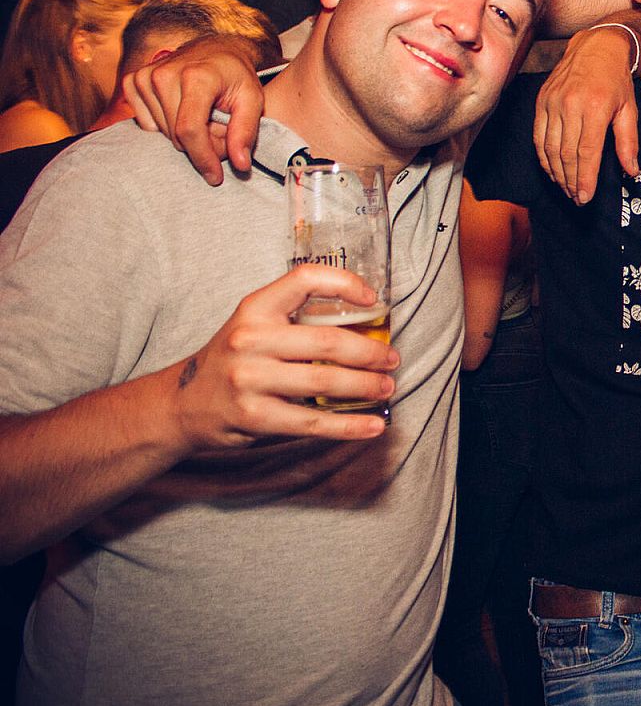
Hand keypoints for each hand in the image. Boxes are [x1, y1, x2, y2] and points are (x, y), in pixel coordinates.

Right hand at [123, 35, 264, 185]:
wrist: (215, 50)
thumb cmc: (236, 76)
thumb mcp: (253, 100)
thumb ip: (246, 132)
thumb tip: (240, 165)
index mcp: (196, 77)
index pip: (189, 130)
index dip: (202, 158)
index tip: (215, 177)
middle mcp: (164, 74)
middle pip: (176, 136)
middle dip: (200, 146)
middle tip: (219, 133)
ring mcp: (145, 76)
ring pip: (161, 133)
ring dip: (185, 137)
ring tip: (204, 119)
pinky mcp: (133, 81)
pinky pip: (146, 124)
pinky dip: (166, 126)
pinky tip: (183, 112)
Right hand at [172, 265, 398, 449]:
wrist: (182, 404)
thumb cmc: (233, 360)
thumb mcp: (254, 326)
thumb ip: (296, 319)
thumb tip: (365, 325)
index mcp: (255, 308)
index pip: (305, 278)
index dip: (345, 283)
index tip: (373, 301)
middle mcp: (250, 339)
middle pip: (327, 341)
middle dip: (371, 352)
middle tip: (393, 360)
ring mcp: (249, 378)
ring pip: (325, 381)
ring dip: (366, 386)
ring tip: (387, 388)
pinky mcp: (254, 416)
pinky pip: (313, 421)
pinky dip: (349, 426)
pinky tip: (373, 426)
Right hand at [534, 26, 637, 204]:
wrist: (595, 47)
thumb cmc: (615, 80)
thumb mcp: (629, 109)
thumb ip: (628, 142)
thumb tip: (631, 171)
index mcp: (595, 107)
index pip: (587, 152)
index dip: (585, 179)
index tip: (585, 198)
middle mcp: (570, 105)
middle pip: (566, 154)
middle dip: (571, 181)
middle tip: (577, 198)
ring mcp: (552, 102)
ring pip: (549, 148)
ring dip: (557, 173)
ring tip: (567, 188)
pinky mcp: (541, 101)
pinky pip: (538, 136)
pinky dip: (543, 157)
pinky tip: (552, 170)